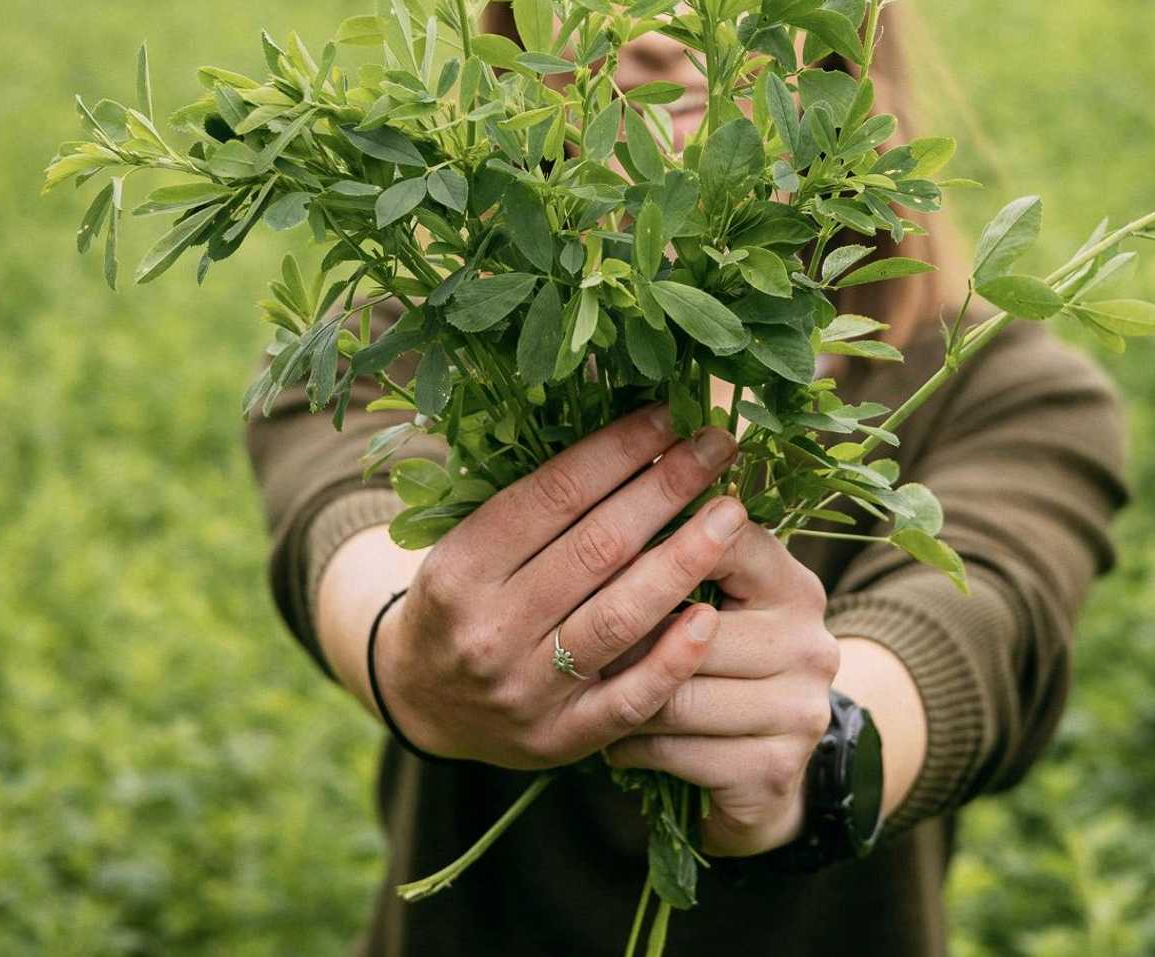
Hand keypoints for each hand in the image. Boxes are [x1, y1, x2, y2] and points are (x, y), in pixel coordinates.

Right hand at [372, 405, 747, 769]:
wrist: (423, 700)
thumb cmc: (465, 598)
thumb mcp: (471, 542)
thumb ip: (539, 501)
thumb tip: (634, 430)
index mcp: (461, 567)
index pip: (554, 494)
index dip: (619, 449)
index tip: (671, 415)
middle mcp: (488, 629)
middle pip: (596, 547)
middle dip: (666, 488)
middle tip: (718, 446)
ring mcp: (525, 690)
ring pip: (619, 617)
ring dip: (684, 559)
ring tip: (731, 514)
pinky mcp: (561, 739)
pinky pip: (629, 700)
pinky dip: (672, 658)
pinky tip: (712, 616)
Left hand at [604, 524, 840, 855]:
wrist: (762, 771)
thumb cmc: (719, 665)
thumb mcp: (717, 604)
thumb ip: (683, 559)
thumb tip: (606, 505)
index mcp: (795, 586)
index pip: (727, 543)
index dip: (660, 546)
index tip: (606, 548)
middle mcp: (811, 644)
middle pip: (692, 630)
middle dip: (626, 637)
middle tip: (574, 636)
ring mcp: (800, 712)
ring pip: (678, 697)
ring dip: (622, 696)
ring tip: (588, 688)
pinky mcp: (775, 771)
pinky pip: (677, 752)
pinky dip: (633, 747)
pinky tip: (615, 740)